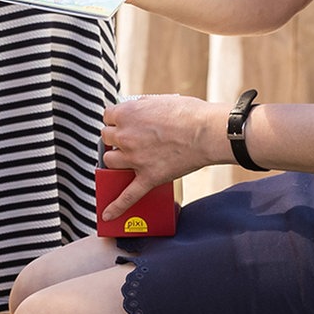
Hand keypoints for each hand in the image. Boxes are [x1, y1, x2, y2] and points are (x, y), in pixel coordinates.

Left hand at [98, 94, 223, 217]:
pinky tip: (108, 214)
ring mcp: (135, 158)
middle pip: (107, 138)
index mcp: (127, 113)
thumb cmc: (189, 113)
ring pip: (109, 162)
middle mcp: (126, 136)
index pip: (108, 117)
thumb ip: (141, 106)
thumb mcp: (159, 99)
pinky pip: (128, 195)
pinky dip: (117, 206)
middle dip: (116, 137)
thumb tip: (135, 111)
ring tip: (127, 159)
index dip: (117, 120)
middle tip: (130, 138)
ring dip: (116, 160)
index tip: (124, 123)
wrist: (207, 132)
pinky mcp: (148, 177)